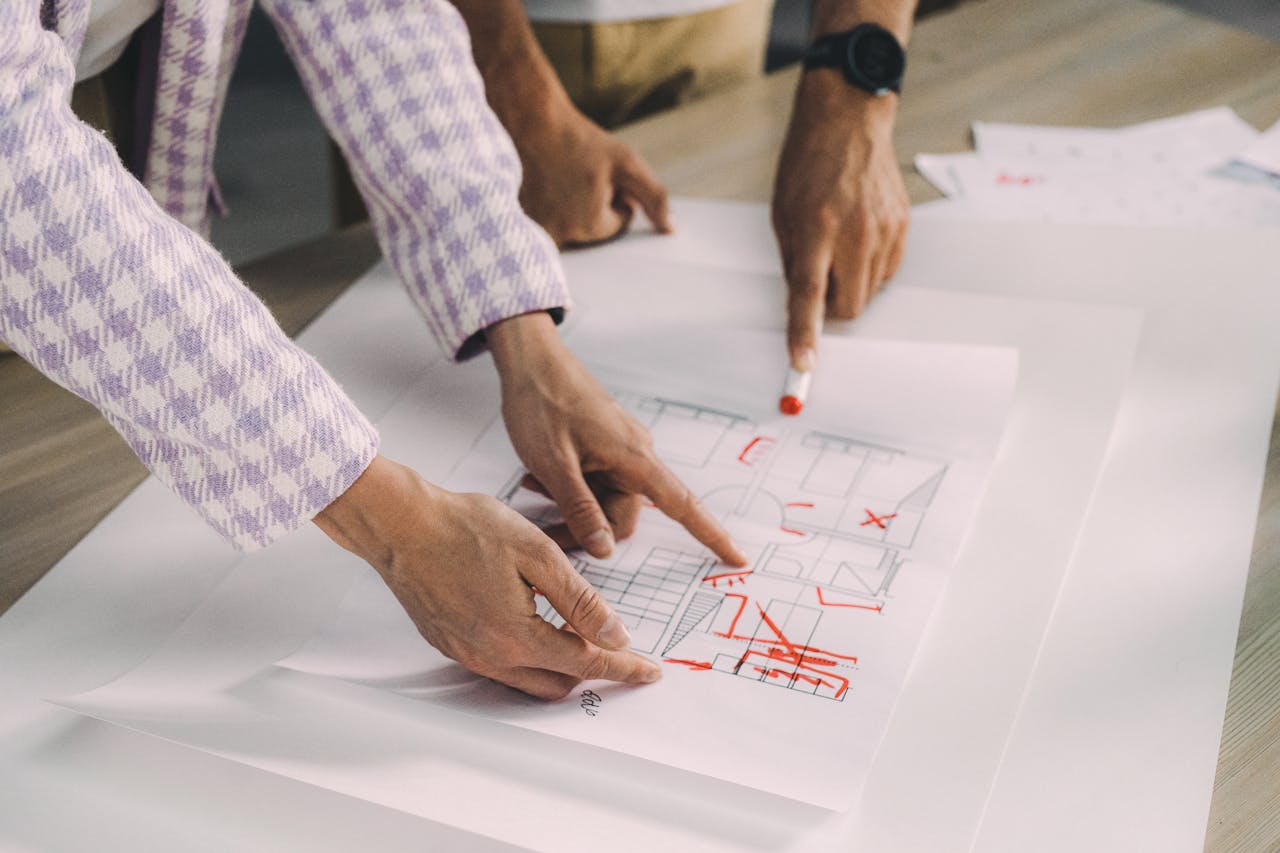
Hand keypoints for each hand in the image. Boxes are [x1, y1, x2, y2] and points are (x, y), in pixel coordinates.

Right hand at [314, 455, 662, 699]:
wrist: (400, 524)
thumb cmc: (465, 527)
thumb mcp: (537, 553)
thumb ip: (580, 599)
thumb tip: (615, 634)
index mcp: (516, 635)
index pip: (586, 663)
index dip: (623, 667)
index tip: (649, 671)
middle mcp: (489, 656)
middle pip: (559, 682)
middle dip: (593, 669)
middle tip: (617, 646)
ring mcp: (465, 654)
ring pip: (528, 679)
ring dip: (559, 665)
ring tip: (579, 634)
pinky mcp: (449, 643)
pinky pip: (500, 666)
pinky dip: (527, 655)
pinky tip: (534, 624)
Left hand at [486, 312, 747, 565]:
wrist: (532, 360)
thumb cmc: (543, 404)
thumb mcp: (556, 464)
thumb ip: (580, 509)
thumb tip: (605, 550)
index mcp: (635, 459)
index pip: (683, 505)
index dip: (712, 535)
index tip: (740, 559)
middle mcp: (634, 456)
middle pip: (623, 516)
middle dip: (587, 530)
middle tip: (545, 526)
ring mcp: (618, 451)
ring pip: (603, 503)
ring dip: (573, 507)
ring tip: (535, 486)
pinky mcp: (602, 447)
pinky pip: (594, 484)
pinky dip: (570, 490)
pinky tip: (538, 479)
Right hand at [512, 104, 671, 247]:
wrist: (530, 121)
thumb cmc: (578, 140)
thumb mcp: (626, 163)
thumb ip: (654, 197)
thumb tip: (670, 229)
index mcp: (589, 224)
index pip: (616, 224)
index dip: (615, 196)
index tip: (600, 174)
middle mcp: (560, 234)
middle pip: (590, 230)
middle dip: (592, 205)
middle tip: (580, 175)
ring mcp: (535, 230)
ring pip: (568, 227)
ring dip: (570, 207)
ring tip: (561, 178)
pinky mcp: (518, 223)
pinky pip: (544, 224)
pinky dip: (548, 206)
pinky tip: (544, 182)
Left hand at [772, 71, 909, 370]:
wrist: (848, 122)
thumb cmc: (808, 165)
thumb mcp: (784, 214)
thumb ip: (794, 262)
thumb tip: (801, 305)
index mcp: (817, 227)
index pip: (809, 294)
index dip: (805, 333)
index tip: (803, 362)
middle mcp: (854, 231)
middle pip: (848, 306)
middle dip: (832, 309)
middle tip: (820, 283)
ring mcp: (884, 229)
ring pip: (869, 292)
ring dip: (850, 285)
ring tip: (838, 247)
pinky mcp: (902, 227)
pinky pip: (886, 271)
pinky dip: (869, 268)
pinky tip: (858, 238)